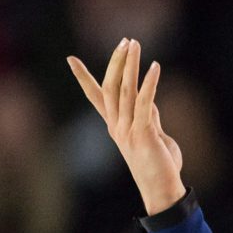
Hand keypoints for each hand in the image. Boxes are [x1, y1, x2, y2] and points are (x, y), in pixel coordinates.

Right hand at [67, 38, 184, 215]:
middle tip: (124, 41)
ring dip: (130, 64)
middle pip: (110, 86)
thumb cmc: (159, 166)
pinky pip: (144, 102)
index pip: (95, 96)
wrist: (161, 190)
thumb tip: (148, 99)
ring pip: (124, 89)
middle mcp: (117, 125)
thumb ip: (148, 117)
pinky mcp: (143, 133)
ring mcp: (128, 129)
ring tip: (134, 43)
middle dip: (116, 62)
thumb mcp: (152, 136)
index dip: (83, 77)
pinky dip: (149, 83)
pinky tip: (155, 67)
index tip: (70, 58)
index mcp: (115, 125)